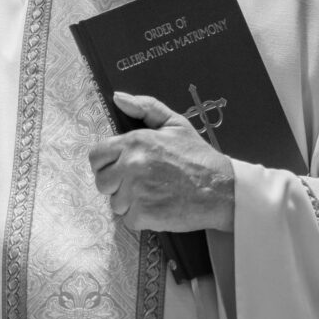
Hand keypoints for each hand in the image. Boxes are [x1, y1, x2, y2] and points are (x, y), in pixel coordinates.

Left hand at [88, 91, 233, 231]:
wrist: (223, 190)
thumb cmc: (198, 157)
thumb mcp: (174, 124)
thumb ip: (145, 108)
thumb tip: (118, 98)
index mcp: (135, 141)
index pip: (96, 156)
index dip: (105, 164)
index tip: (118, 168)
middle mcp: (131, 165)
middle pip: (102, 182)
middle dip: (116, 185)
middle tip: (139, 184)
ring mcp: (137, 191)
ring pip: (115, 203)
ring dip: (130, 203)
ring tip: (153, 195)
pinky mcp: (145, 213)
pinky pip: (128, 220)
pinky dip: (141, 218)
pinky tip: (159, 208)